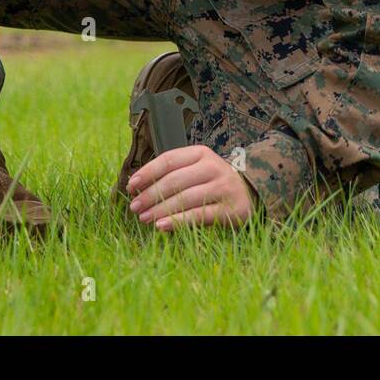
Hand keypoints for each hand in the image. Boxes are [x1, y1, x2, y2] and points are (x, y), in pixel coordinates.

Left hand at [127, 145, 255, 230]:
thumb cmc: (212, 182)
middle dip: (151, 194)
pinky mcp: (229, 209)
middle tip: (135, 207)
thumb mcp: (195, 170)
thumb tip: (137, 190)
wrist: (249, 193)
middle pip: (175, 180)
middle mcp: (213, 167)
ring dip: (161, 209)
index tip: (131, 186)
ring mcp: (222, 187)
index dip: (148, 172)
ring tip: (144, 219)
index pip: (169, 160)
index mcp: (200, 153)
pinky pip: (199, 215)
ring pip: (185, 198)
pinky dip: (178, 221)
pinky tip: (162, 226)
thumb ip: (171, 175)